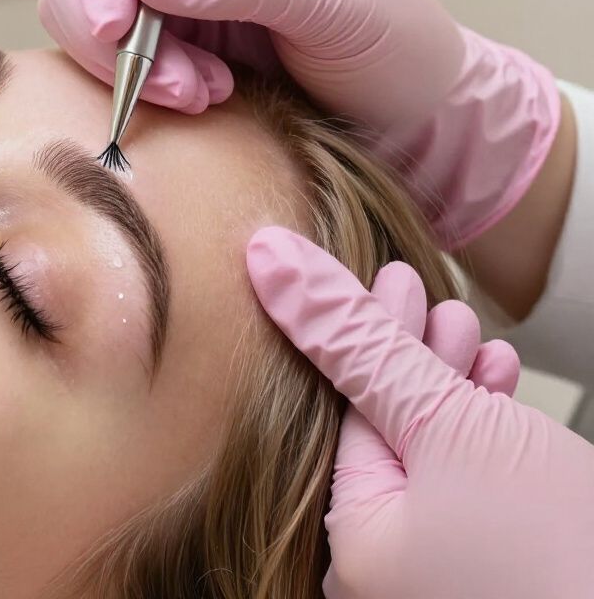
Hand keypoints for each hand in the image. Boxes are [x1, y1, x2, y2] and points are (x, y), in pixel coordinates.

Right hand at [30, 0, 558, 246]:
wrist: (402, 106)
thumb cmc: (386, 30)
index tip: (115, 9)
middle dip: (94, 9)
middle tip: (146, 67)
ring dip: (117, 55)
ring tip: (197, 90)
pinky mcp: (151, 33)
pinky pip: (96, 49)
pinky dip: (127, 81)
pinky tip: (196, 97)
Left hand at [245, 226, 593, 598]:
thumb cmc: (557, 551)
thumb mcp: (442, 423)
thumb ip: (356, 343)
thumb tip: (273, 262)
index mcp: (354, 547)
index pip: (345, 413)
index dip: (365, 334)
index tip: (387, 273)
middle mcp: (388, 570)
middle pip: (385, 429)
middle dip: (409, 353)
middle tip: (421, 287)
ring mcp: (443, 571)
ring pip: (432, 452)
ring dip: (450, 380)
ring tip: (468, 324)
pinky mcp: (496, 567)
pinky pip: (472, 485)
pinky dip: (483, 429)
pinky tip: (498, 378)